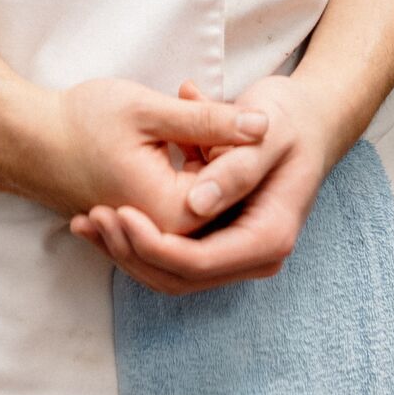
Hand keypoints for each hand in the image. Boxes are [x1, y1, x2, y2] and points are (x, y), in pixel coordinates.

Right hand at [20, 78, 268, 233]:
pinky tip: (172, 144)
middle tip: (183, 119)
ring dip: (199, 163)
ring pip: (201, 201)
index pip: (232, 184)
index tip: (198, 109)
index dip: (227, 140)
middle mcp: (164, 234)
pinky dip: (184, 172)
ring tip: (171, 130)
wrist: (29, 140)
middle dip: (214, 154)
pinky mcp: (143, 225)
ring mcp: (152, 234)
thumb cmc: (83, 120)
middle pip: (219, 197)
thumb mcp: (150, 110)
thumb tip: (264, 126)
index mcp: (171, 213)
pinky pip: (181, 205)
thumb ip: (210, 120)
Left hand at [69, 74, 339, 295]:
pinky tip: (100, 213)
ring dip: (126, 248)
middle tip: (91, 218)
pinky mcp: (217, 235)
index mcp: (269, 237)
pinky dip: (136, 235)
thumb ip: (234, 167)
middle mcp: (252, 255)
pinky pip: (171, 251)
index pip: (200, 263)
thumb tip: (196, 204)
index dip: (154, 244)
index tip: (117, 212)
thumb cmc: (289, 117)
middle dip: (131, 252)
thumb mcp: (265, 132)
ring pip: (170, 271)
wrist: (308, 116)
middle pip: (180, 277)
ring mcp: (234, 249)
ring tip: (85, 220)